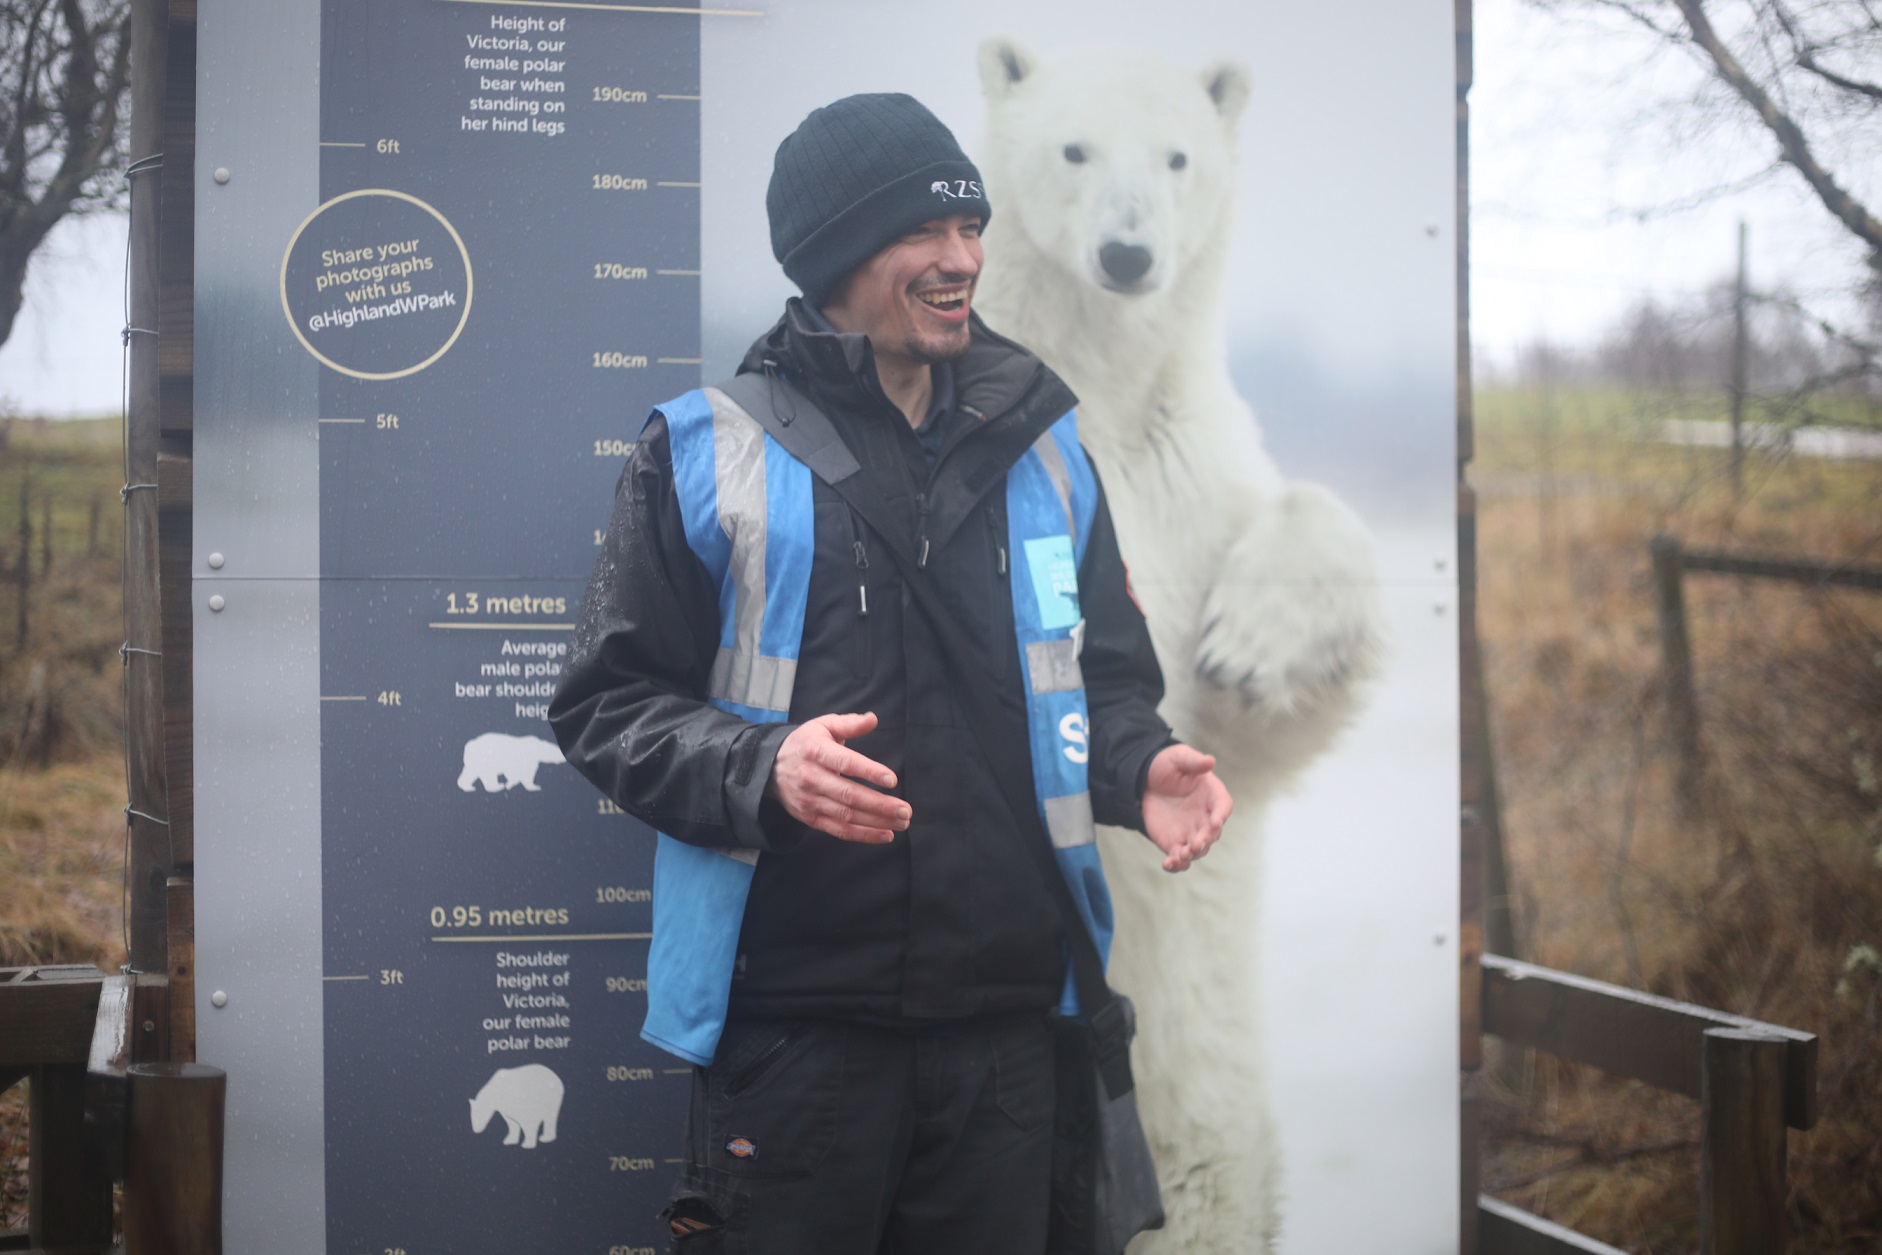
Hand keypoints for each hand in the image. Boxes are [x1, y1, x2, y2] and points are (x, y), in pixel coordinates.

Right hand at [765, 712, 909, 843]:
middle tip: (905, 810)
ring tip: (902, 822)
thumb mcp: (823, 726)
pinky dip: (864, 835)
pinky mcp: (811, 818)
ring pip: (847, 815)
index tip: (892, 780)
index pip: (845, 763)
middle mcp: (811, 778)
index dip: (869, 771)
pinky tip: (885, 834)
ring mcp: (810, 801)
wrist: (770, 768)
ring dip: (877, 821)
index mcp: (815, 751)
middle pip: (849, 795)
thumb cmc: (805, 744)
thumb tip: (873, 719)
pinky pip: (839, 831)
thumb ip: (849, 723)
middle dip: (880, 805)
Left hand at [1142, 744, 1231, 872]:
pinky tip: (1168, 864)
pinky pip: (1179, 858)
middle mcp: (1205, 816)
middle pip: (1212, 833)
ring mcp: (1191, 831)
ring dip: (1192, 855)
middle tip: (1195, 844)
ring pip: (1198, 849)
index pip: (1223, 805)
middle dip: (1205, 840)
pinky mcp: (1175, 842)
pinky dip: (1176, 864)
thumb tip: (1209, 761)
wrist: (1144, 779)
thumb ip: (1193, 761)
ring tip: (1181, 856)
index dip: (1221, 814)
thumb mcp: (1178, 757)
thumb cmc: (1166, 765)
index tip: (1216, 822)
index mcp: (1211, 794)